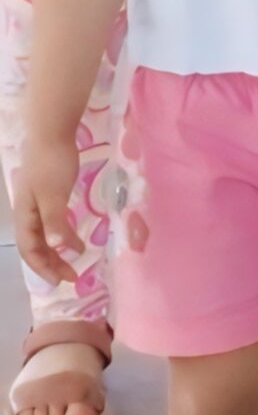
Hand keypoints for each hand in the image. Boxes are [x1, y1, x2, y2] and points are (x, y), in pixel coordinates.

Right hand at [9, 136, 81, 285]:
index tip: (62, 280)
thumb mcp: (54, 194)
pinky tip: (75, 239)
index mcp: (25, 215)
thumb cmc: (52, 163)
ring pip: (44, 236)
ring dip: (57, 251)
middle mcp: (27, 213)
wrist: (52, 134)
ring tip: (76, 261)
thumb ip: (54, 220)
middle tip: (73, 278)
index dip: (44, 267)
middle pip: (36, 246)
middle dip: (52, 263)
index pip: (30, 250)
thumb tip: (57, 247)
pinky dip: (62, 235)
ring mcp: (36, 205)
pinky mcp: (48, 196)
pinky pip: (52, 224)